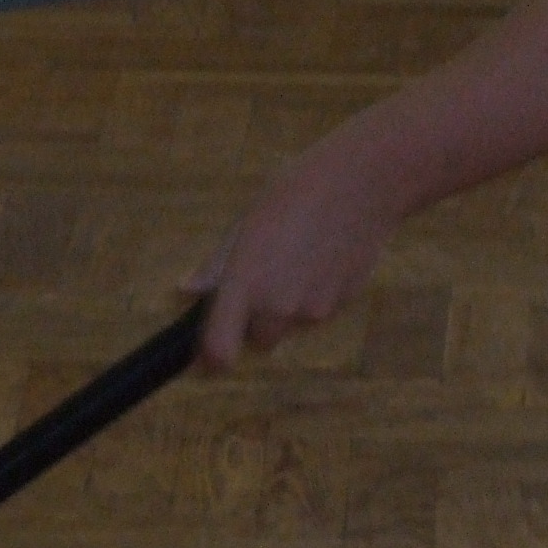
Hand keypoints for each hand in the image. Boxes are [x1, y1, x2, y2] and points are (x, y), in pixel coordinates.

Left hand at [189, 149, 403, 369]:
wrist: (361, 186)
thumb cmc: (294, 194)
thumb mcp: (245, 224)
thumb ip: (217, 266)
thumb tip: (186, 290)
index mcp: (245, 283)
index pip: (220, 350)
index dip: (210, 361)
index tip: (205, 361)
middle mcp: (279, 305)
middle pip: (259, 341)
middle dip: (255, 323)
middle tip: (261, 281)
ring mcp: (314, 309)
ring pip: (291, 326)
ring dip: (286, 309)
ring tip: (295, 259)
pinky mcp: (343, 304)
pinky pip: (318, 313)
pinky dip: (314, 297)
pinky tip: (320, 259)